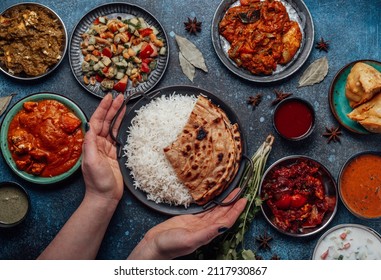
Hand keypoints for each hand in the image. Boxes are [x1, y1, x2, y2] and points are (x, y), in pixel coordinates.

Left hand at [82, 93, 124, 202]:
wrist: (105, 197)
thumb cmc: (97, 182)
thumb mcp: (92, 162)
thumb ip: (91, 144)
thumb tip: (90, 126)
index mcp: (91, 144)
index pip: (96, 121)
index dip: (103, 109)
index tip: (109, 97)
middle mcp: (98, 144)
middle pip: (105, 121)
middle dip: (112, 108)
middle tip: (120, 96)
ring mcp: (107, 148)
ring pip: (112, 127)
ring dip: (117, 115)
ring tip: (124, 103)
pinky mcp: (115, 154)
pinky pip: (118, 136)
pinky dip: (122, 127)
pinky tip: (126, 120)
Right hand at [128, 188, 246, 258]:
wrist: (154, 246)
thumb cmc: (169, 246)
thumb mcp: (189, 240)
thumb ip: (207, 233)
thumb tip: (222, 226)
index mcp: (207, 234)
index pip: (226, 221)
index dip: (236, 211)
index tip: (244, 200)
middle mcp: (205, 229)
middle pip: (223, 214)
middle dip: (233, 203)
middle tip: (240, 191)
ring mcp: (198, 224)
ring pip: (215, 211)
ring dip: (224, 202)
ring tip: (232, 192)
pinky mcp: (189, 219)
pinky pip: (204, 210)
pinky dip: (211, 203)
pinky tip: (215, 197)